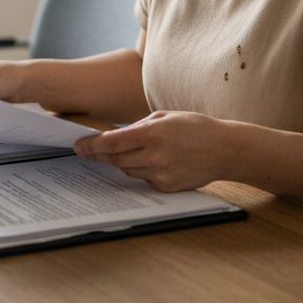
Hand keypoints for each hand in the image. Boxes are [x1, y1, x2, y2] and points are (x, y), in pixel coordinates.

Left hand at [73, 111, 233, 191]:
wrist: (225, 149)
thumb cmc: (195, 127)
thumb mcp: (165, 116)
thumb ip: (139, 126)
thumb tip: (115, 136)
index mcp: (153, 133)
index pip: (112, 143)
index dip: (92, 145)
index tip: (78, 146)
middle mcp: (155, 156)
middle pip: (115, 159)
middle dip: (100, 155)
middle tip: (88, 151)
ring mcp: (161, 174)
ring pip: (128, 170)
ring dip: (122, 161)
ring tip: (129, 151)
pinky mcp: (167, 186)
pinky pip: (144, 179)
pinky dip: (141, 170)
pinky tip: (152, 161)